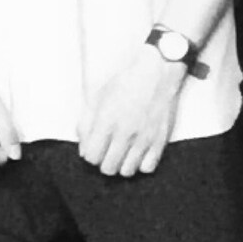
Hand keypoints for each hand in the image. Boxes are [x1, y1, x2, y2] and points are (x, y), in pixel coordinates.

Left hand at [77, 46, 186, 176]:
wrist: (156, 70)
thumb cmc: (125, 80)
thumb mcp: (98, 97)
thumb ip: (86, 124)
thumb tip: (82, 149)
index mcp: (107, 122)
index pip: (92, 157)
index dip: (91, 155)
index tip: (95, 148)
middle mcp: (125, 133)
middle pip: (108, 168)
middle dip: (104, 162)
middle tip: (108, 152)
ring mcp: (144, 138)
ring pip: (127, 171)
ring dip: (122, 165)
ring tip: (122, 153)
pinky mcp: (160, 140)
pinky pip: (147, 167)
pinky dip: (141, 164)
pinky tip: (138, 153)